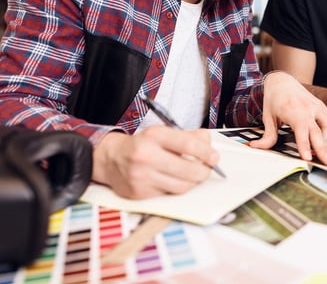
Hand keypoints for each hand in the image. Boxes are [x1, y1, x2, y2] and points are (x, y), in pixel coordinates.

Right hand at [92, 126, 219, 198]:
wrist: (111, 159)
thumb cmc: (143, 145)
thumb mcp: (163, 133)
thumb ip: (189, 137)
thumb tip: (209, 147)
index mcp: (154, 136)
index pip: (188, 144)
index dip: (206, 152)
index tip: (214, 157)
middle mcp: (146, 156)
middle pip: (188, 170)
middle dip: (204, 171)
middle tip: (207, 169)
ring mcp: (142, 177)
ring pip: (182, 186)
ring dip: (192, 182)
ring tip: (192, 175)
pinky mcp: (139, 193)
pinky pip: (169, 194)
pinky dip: (176, 188)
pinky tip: (174, 180)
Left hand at [250, 71, 326, 165]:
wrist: (282, 82)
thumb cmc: (275, 99)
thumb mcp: (268, 117)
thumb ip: (267, 135)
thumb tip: (258, 147)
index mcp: (293, 110)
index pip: (302, 130)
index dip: (305, 145)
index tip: (308, 158)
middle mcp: (308, 108)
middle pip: (319, 131)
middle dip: (324, 148)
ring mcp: (317, 106)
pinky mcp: (322, 107)